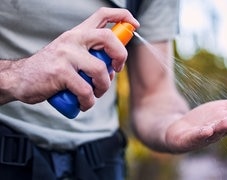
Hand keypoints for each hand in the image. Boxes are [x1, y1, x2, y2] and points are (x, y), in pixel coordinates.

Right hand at [0, 8, 138, 110]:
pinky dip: (89, 102)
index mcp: (77, 33)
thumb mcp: (70, 53)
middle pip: (108, 38)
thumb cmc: (51, 68)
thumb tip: (114, 64)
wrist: (20, 78)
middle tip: (116, 70)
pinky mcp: (60, 72)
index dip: (123, 16)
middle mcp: (73, 39)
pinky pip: (86, 90)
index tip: (134, 25)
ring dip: (103, 87)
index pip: (103, 15)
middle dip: (121, 56)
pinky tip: (84, 104)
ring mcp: (66, 54)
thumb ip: (89, 53)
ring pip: (100, 70)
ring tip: (95, 94)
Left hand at [164, 95, 226, 152]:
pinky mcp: (187, 140)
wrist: (180, 130)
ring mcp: (202, 137)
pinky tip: (206, 130)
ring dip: (220, 128)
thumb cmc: (206, 121)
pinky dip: (200, 134)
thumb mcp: (224, 109)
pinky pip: (195, 137)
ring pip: (213, 133)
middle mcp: (216, 133)